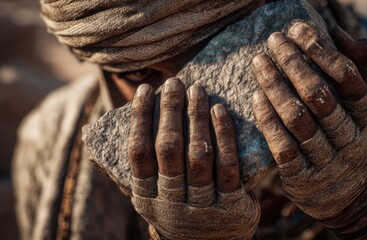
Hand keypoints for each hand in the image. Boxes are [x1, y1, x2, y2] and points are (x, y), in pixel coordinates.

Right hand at [128, 78, 259, 239]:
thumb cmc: (179, 209)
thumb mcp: (155, 197)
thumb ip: (142, 170)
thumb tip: (117, 129)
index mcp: (146, 197)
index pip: (139, 152)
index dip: (140, 118)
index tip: (145, 90)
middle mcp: (171, 202)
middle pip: (169, 150)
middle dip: (171, 111)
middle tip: (175, 82)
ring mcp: (202, 205)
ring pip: (199, 155)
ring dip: (197, 118)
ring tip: (198, 90)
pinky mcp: (230, 205)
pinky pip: (228, 165)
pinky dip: (224, 136)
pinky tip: (220, 111)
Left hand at [251, 22, 366, 237]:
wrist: (355, 195)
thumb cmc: (357, 136)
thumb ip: (364, 67)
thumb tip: (338, 32)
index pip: (348, 77)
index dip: (322, 50)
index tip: (298, 30)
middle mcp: (352, 139)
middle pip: (319, 95)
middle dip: (293, 63)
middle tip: (273, 41)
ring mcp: (327, 161)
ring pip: (297, 119)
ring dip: (275, 87)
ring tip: (259, 63)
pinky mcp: (303, 178)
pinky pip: (282, 147)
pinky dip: (267, 120)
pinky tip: (256, 97)